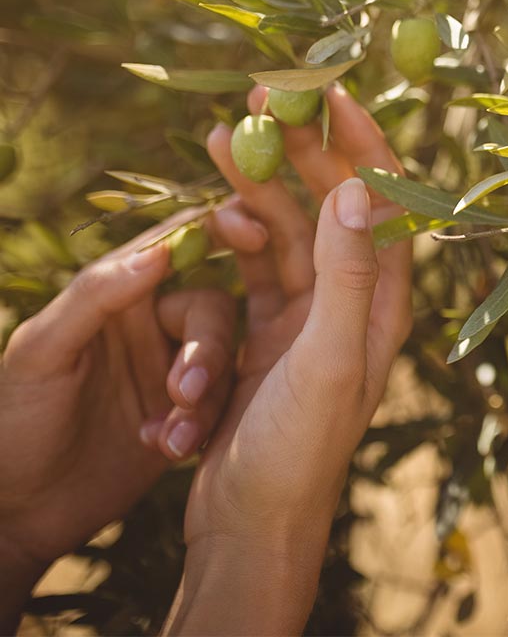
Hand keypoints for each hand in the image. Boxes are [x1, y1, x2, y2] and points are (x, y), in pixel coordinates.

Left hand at [0, 203, 266, 624]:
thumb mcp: (42, 353)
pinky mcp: (187, 414)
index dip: (224, 226)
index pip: (180, 241)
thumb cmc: (13, 422)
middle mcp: (152, 323)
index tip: (253, 234)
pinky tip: (167, 449)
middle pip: (213, 309)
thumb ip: (95, 296)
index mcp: (118, 292)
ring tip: (171, 439)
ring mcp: (172, 369)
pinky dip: (201, 427)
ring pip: (224, 362)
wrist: (16, 511)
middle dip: (208, 349)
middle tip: (184, 393)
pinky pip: (221, 407)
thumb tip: (158, 253)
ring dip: (205, 399)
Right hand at [165, 85, 410, 634]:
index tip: (334, 90)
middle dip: (302, 149)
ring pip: (287, 228)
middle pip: (333, 203)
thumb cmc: (301, 446)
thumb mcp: (328, 355)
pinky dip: (235, 229)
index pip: (386, 201)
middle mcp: (354, 299)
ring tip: (216, 136)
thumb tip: (363, 188)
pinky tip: (209, 203)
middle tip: (263, 97)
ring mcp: (309, 313)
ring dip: (258, 183)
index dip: (364, 141)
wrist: (253, 518)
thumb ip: (347, 273)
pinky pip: (254, 263)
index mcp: (385, 301)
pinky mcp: (267, 331)